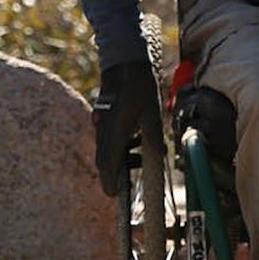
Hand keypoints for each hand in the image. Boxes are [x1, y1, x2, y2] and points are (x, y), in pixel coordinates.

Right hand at [92, 58, 158, 196]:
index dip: (114, 188)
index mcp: (115, 138)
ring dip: (121, 157)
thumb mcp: (153, 117)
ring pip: (105, 154)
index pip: (108, 173)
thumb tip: (159, 160)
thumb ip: (154, 141)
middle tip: (140, 163)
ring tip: (141, 148)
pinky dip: (119, 146)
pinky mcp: (101, 121)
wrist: (123, 64)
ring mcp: (100, 128)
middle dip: (120, 171)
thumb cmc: (140, 89)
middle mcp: (103, 135)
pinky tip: (134, 135)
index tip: (120, 194)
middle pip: (105, 166)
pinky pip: (106, 141)